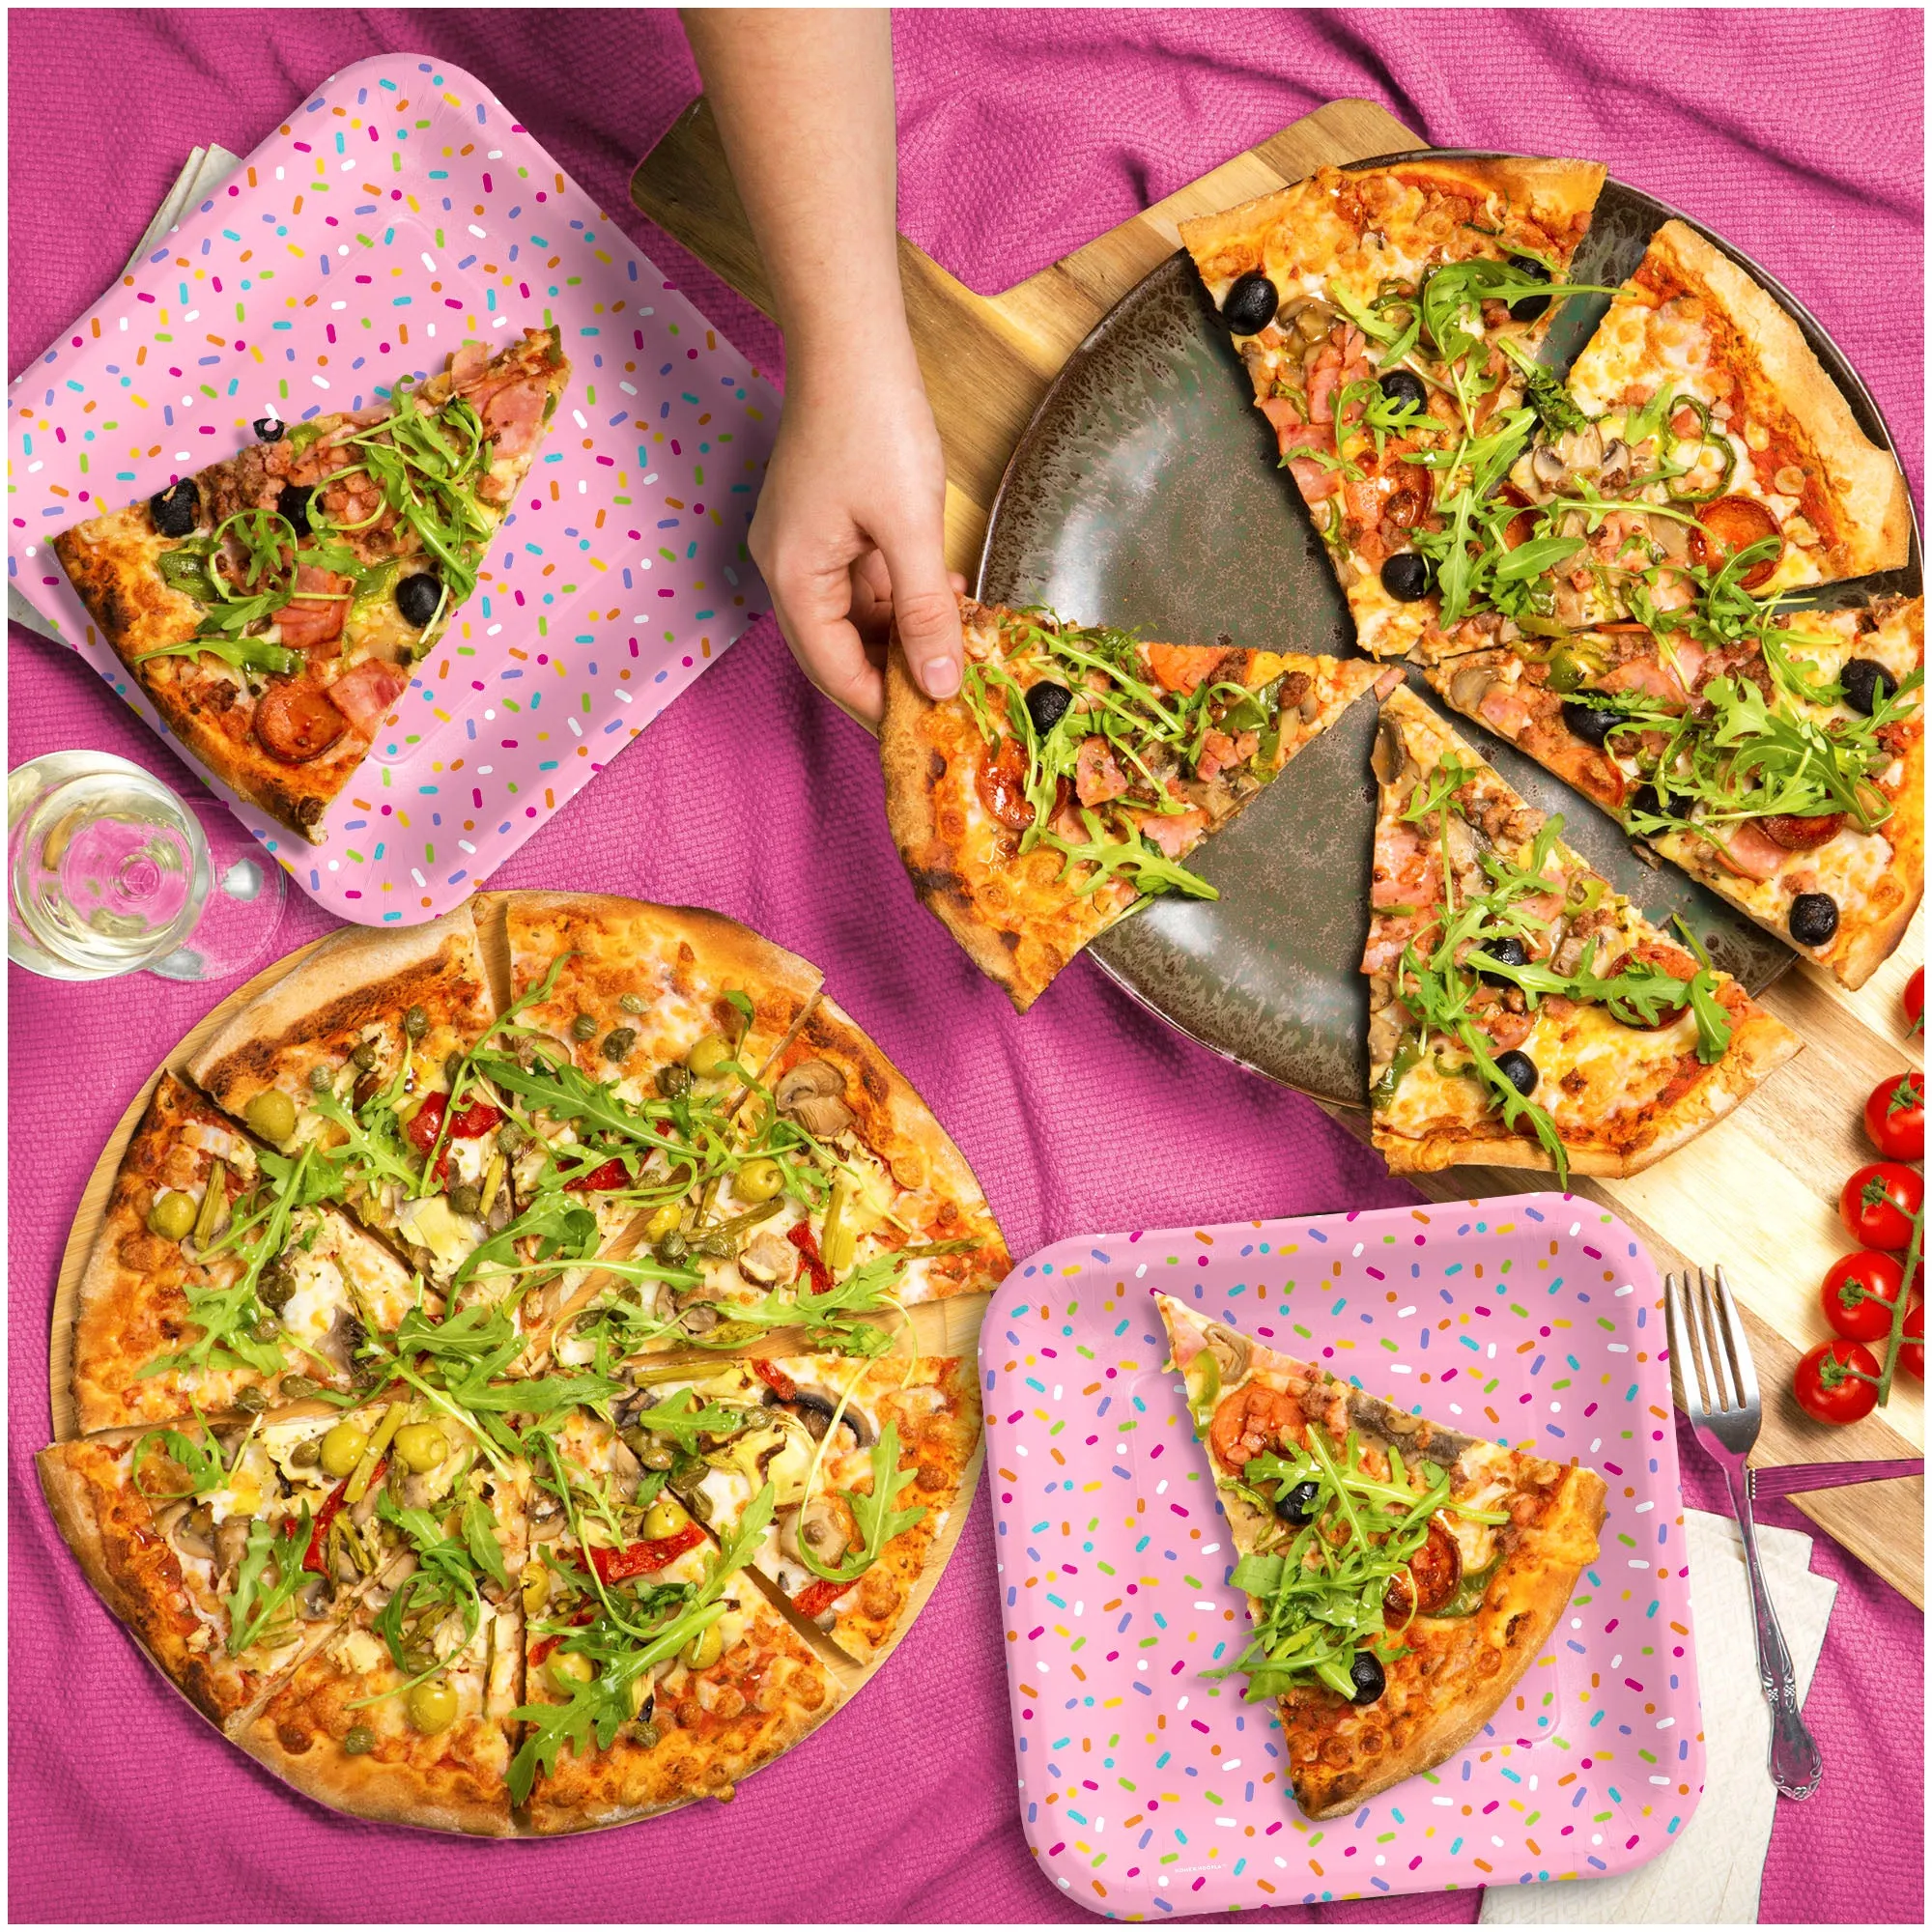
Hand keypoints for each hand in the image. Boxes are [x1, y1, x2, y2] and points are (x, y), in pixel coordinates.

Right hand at [750, 336, 964, 729]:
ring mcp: (803, 547)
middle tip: (954, 690)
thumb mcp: (910, 527)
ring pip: (856, 618)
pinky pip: (861, 583)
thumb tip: (938, 683)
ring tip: (960, 634)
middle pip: (839, 650)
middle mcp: (787, 569)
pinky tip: (944, 592)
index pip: (833, 671)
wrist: (852, 343)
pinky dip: (901, 597)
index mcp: (793, 579)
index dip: (881, 706)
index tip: (929, 730)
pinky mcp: (824, 526)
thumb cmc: (874, 423)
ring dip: (906, 632)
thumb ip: (925, 611)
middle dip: (896, 671)